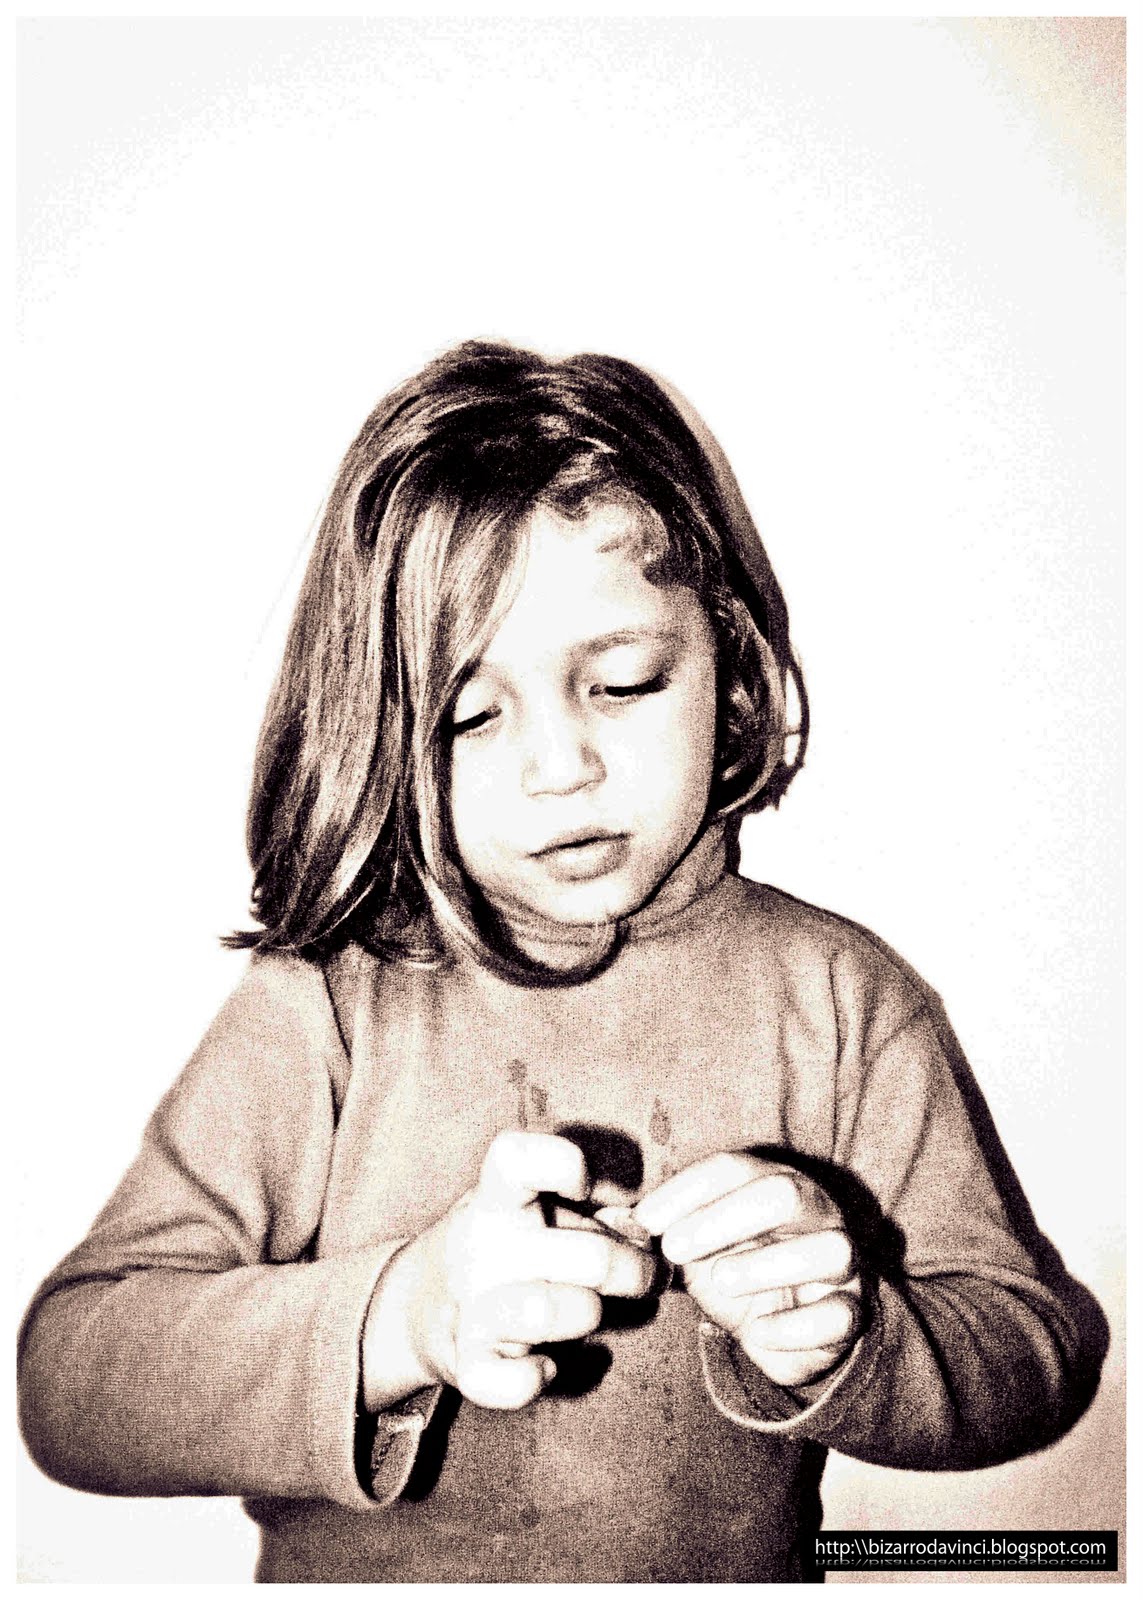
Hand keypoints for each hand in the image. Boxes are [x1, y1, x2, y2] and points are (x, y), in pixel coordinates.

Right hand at [363, 1131, 653, 1410]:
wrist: (415, 1305)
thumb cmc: (503, 1250)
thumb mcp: (535, 1214)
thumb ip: (593, 1216)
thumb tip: (644, 1233)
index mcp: (497, 1199)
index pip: (516, 1160)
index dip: (562, 1165)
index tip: (585, 1186)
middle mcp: (480, 1247)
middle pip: (588, 1257)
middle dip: (634, 1270)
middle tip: (646, 1275)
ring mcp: (470, 1306)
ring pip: (548, 1313)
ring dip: (587, 1315)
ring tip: (589, 1310)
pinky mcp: (466, 1362)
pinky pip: (506, 1383)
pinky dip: (533, 1378)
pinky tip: (545, 1363)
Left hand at [634, 1152, 862, 1389]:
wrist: (781, 1332)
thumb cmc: (733, 1273)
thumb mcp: (693, 1251)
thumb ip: (657, 1234)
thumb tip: (608, 1223)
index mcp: (772, 1182)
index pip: (734, 1167)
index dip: (689, 1189)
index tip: (647, 1220)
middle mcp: (816, 1212)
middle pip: (786, 1192)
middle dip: (726, 1217)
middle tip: (676, 1248)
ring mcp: (843, 1262)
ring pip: (831, 1248)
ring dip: (768, 1264)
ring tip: (719, 1281)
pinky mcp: (853, 1312)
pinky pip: (840, 1314)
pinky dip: (796, 1325)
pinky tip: (757, 1332)